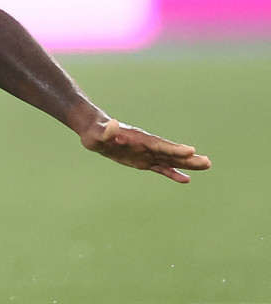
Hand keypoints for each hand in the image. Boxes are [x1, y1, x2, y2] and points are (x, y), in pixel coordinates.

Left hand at [80, 117, 209, 183]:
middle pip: (171, 152)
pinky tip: (186, 179)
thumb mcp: (97, 132)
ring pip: (170, 160)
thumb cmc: (95, 132)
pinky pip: (161, 168)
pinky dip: (173, 173)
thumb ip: (106, 130)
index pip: (159, 144)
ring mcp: (147, 153)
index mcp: (139, 139)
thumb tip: (112, 124)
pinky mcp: (143, 161)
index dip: (174, 148)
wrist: (95, 131)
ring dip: (187, 164)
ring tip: (206, 165)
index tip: (191, 151)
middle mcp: (147, 146)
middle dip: (188, 158)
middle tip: (208, 162)